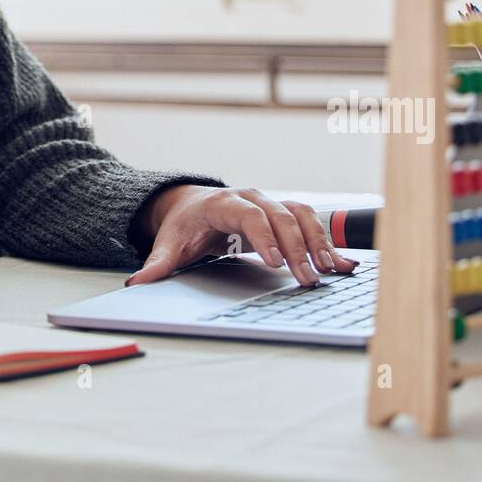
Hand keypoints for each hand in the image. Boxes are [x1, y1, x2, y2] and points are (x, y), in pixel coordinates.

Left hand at [125, 185, 359, 286]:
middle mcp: (252, 198)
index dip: (264, 236)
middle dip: (296, 247)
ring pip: (301, 215)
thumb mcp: (170, 242)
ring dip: (317, 242)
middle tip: (307, 278)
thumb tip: (137, 284)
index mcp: (224, 202)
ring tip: (329, 272)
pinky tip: (343, 265)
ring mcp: (270, 203)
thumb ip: (158, 263)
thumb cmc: (184, 224)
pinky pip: (310, 222)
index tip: (276, 262)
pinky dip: (327, 242)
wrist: (192, 203)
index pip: (248, 215)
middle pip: (281, 216)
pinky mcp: (283, 214)